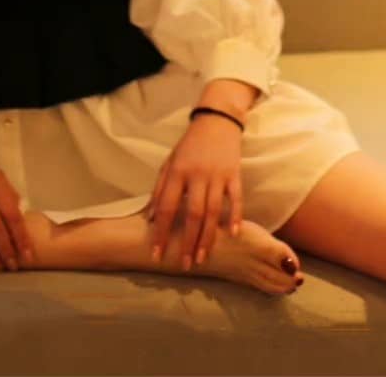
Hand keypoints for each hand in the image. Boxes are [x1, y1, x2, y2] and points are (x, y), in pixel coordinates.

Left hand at [146, 113, 243, 269]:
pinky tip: (233, 234)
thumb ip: (159, 189)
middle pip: (192, 214)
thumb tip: (149, 218)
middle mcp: (197, 175)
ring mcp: (217, 175)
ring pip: (213, 211)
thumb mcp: (169, 162)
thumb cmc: (189, 145)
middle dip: (186, 242)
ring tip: (201, 258)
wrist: (217, 120)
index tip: (156, 253)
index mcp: (177, 172)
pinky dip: (235, 216)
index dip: (160, 232)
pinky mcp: (235, 174)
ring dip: (207, 237)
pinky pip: (236, 198)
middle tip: (183, 264)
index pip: (166, 207)